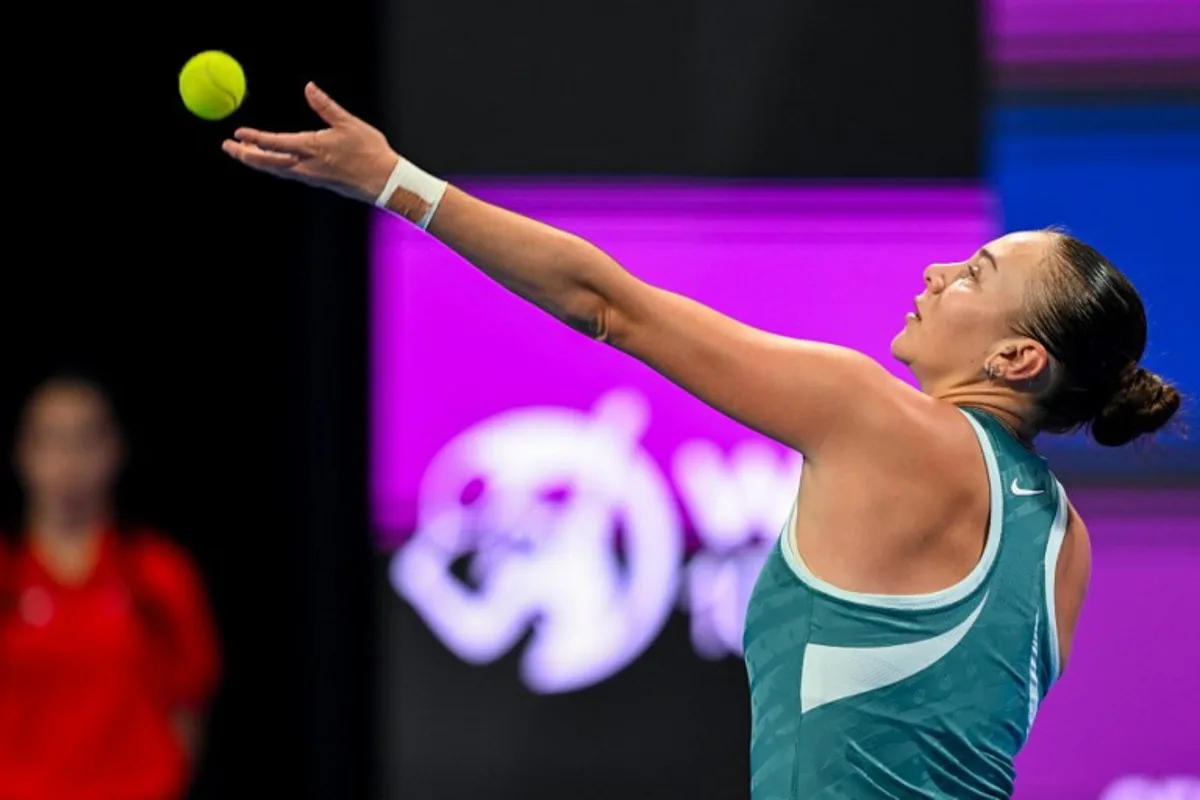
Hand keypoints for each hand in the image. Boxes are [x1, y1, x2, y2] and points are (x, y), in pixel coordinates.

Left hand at [223, 82, 398, 202]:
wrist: (385, 182)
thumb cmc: (370, 153)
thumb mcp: (349, 124)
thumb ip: (326, 106)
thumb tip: (309, 87)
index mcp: (312, 149)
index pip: (275, 143)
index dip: (254, 138)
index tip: (237, 133)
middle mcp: (306, 166)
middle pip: (267, 162)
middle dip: (244, 155)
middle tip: (227, 147)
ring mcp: (310, 177)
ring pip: (275, 170)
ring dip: (256, 161)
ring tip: (241, 153)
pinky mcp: (316, 182)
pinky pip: (286, 174)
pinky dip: (271, 166)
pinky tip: (268, 161)